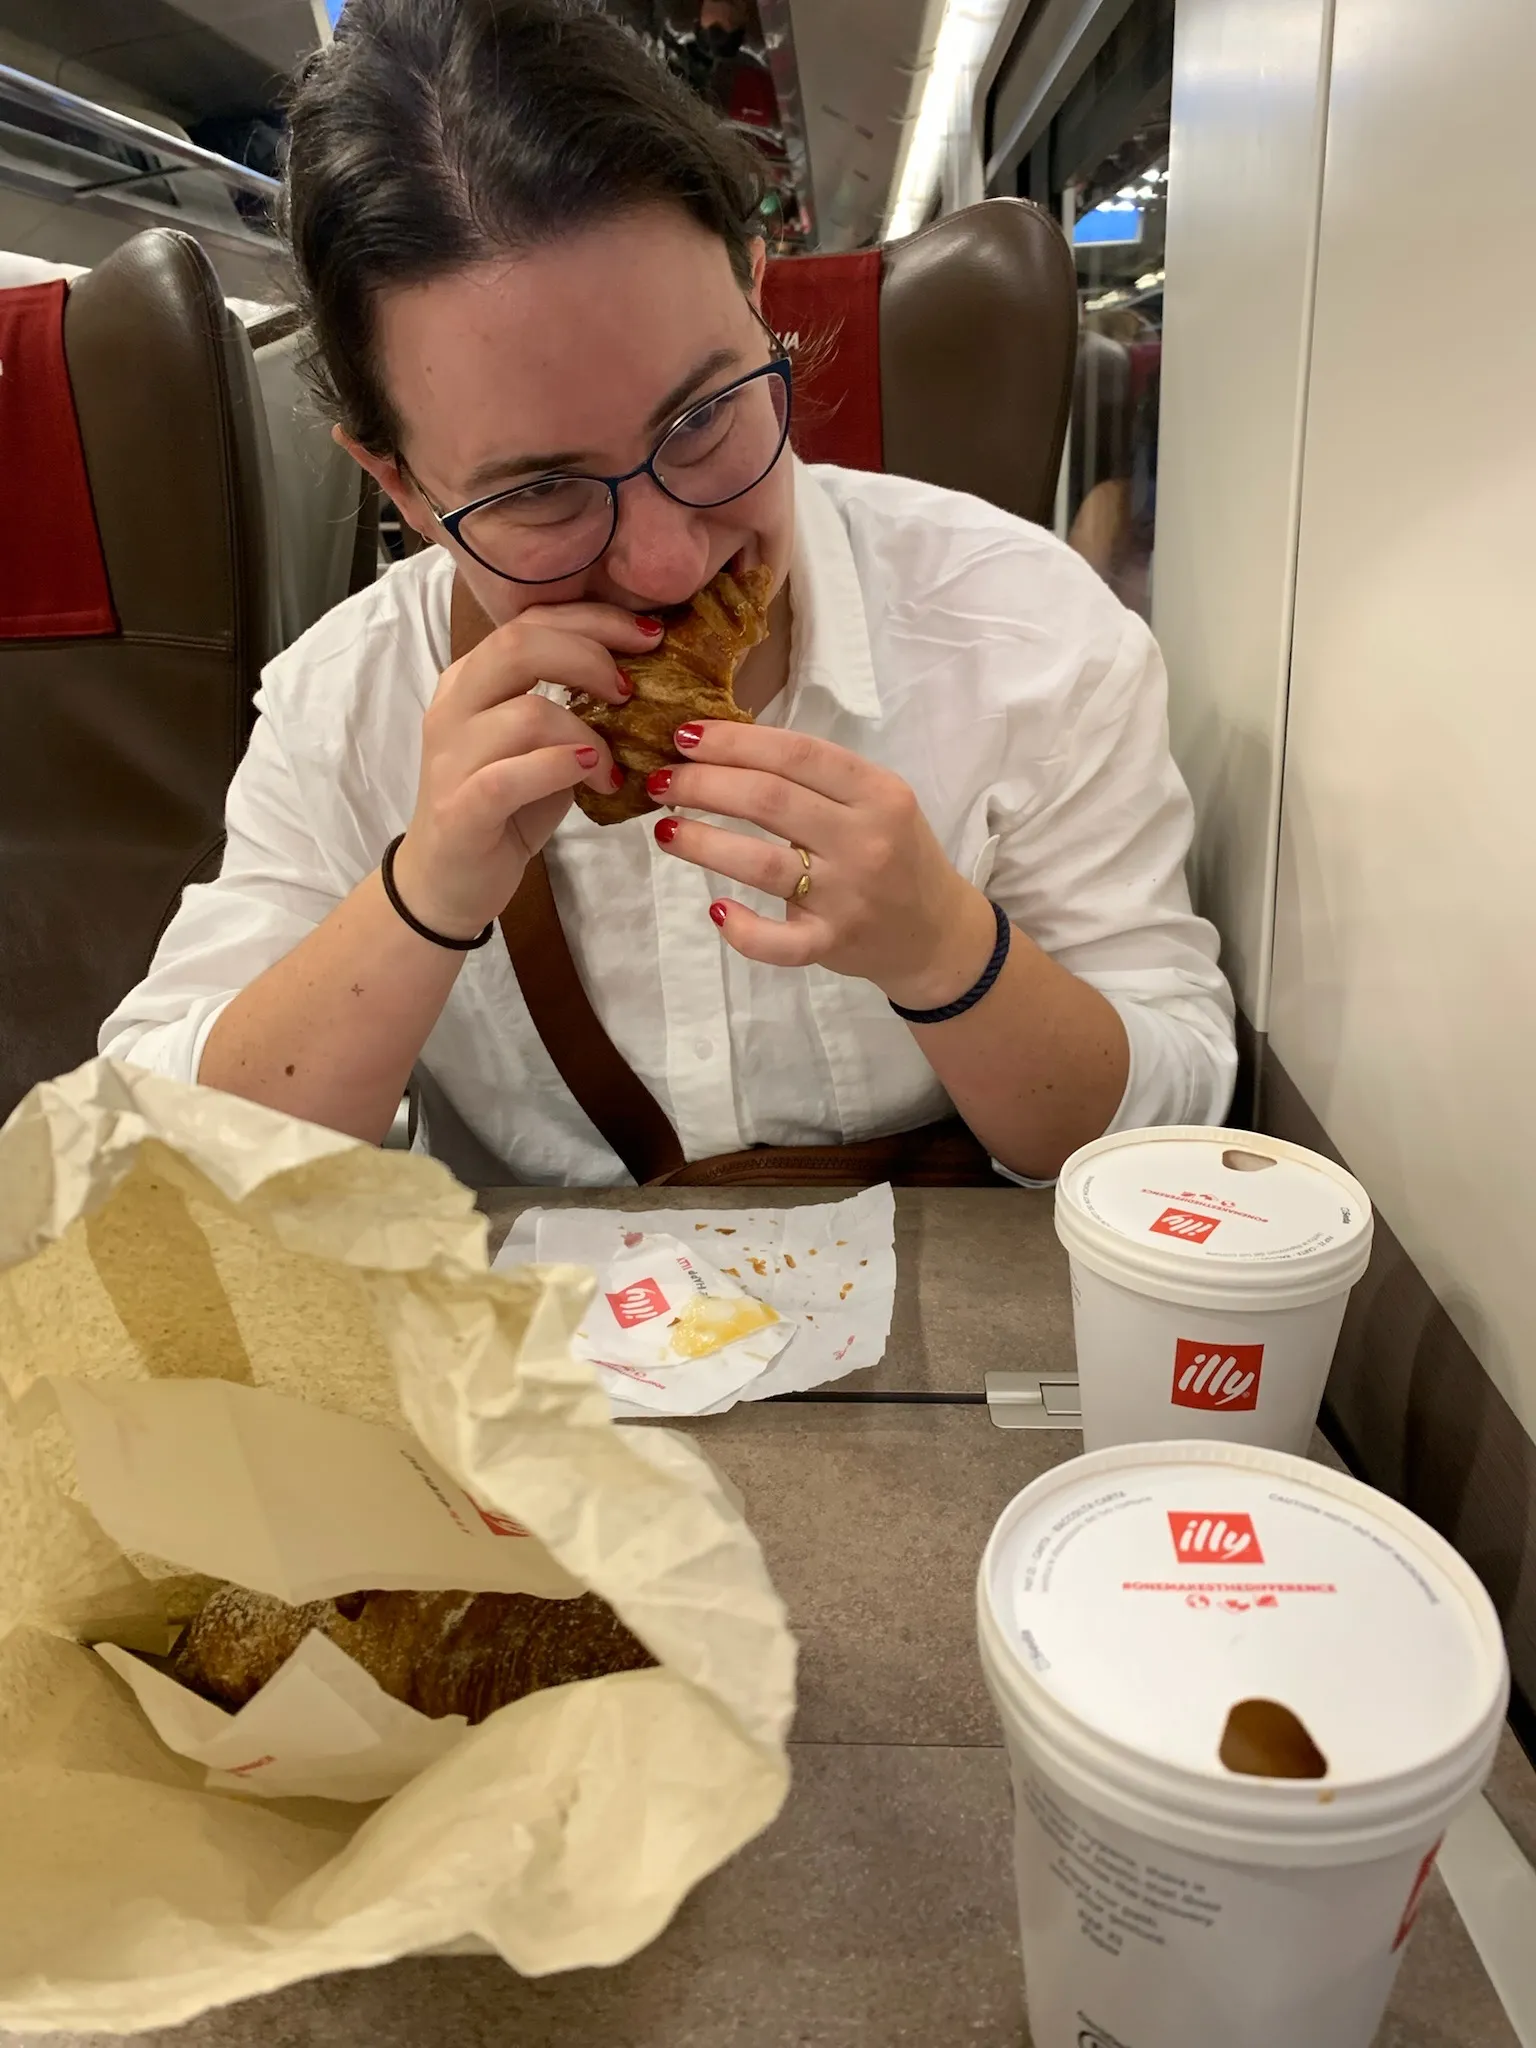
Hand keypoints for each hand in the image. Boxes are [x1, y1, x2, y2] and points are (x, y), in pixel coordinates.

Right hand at [392, 604, 661, 937]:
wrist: (445, 881)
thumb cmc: (503, 809)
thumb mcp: (540, 747)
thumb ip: (570, 708)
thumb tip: (640, 679)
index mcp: (470, 680)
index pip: (529, 621)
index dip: (593, 620)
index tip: (648, 635)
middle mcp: (453, 708)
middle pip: (518, 645)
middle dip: (589, 657)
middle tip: (629, 692)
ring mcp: (451, 758)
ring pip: (526, 714)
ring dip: (587, 735)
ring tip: (612, 767)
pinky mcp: (460, 808)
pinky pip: (510, 775)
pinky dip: (559, 769)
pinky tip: (592, 777)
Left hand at [650, 722, 1000, 1008]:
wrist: (937, 934)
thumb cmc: (896, 854)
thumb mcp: (876, 800)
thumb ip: (817, 778)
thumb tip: (727, 749)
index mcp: (877, 792)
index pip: (796, 754)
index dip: (733, 741)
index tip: (684, 736)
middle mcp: (864, 840)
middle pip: (769, 801)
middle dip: (704, 785)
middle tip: (662, 781)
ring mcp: (847, 896)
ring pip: (761, 864)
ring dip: (702, 843)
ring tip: (664, 829)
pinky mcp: (832, 944)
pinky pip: (779, 942)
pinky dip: (742, 929)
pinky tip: (716, 909)